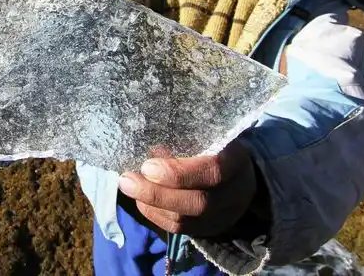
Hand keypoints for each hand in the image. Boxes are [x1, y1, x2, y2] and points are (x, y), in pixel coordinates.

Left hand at [117, 139, 257, 237]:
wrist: (237, 172)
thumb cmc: (212, 144)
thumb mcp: (204, 135)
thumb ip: (182, 140)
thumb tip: (150, 152)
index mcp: (236, 161)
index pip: (213, 170)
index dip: (178, 173)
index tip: (147, 166)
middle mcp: (237, 193)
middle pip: (198, 203)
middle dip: (157, 194)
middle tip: (127, 181)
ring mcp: (226, 215)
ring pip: (186, 220)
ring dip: (151, 205)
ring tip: (129, 187)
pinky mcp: (211, 229)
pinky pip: (180, 229)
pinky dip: (155, 215)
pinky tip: (141, 201)